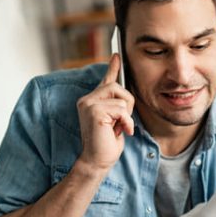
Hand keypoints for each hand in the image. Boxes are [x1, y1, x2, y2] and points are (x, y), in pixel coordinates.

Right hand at [76, 54, 134, 171]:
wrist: (97, 161)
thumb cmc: (107, 144)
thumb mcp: (116, 121)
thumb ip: (118, 106)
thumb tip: (125, 93)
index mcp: (92, 101)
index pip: (105, 81)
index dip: (113, 68)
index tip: (117, 55)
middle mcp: (87, 99)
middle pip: (117, 87)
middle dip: (128, 104)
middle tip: (123, 122)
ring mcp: (88, 104)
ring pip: (122, 98)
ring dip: (126, 116)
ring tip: (118, 128)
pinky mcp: (94, 111)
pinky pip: (122, 109)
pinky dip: (126, 122)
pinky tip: (121, 132)